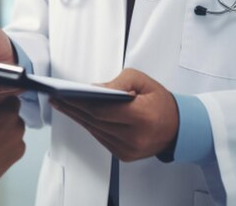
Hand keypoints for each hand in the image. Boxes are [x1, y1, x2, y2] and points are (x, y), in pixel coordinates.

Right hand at [0, 97, 25, 205]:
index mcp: (7, 114)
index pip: (12, 99)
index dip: (0, 102)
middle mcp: (17, 129)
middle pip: (14, 116)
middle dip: (2, 118)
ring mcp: (18, 146)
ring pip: (12, 131)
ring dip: (2, 132)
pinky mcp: (15, 160)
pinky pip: (11, 145)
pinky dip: (3, 146)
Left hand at [50, 69, 177, 161]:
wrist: (178, 127)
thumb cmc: (161, 101)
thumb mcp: (142, 80)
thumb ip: (118, 82)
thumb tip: (94, 88)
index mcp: (142, 117)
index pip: (104, 110)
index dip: (81, 102)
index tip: (65, 93)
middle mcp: (135, 137)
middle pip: (95, 121)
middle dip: (74, 108)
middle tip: (57, 97)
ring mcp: (129, 149)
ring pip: (95, 131)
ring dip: (78, 117)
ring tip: (62, 104)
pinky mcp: (124, 155)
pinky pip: (101, 138)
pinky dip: (89, 125)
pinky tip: (78, 115)